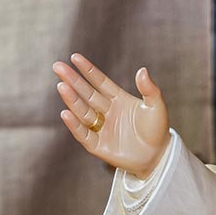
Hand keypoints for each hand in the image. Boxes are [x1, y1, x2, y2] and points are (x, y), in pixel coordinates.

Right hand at [53, 53, 169, 178]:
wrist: (158, 157)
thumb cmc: (158, 130)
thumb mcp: (156, 107)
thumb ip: (149, 89)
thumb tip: (142, 70)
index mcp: (118, 99)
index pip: (100, 82)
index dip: (88, 70)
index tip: (75, 57)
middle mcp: (107, 112)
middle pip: (87, 93)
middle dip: (72, 80)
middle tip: (57, 66)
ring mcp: (101, 128)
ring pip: (83, 111)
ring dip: (72, 99)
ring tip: (61, 86)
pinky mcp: (98, 146)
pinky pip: (84, 134)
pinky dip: (75, 125)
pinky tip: (65, 113)